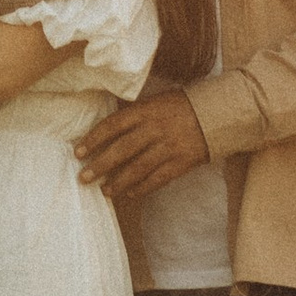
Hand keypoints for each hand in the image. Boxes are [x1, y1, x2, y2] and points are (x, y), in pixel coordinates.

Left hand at [75, 89, 209, 201]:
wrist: (217, 114)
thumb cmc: (180, 106)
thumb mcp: (155, 101)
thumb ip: (134, 115)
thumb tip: (107, 129)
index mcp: (146, 111)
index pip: (113, 125)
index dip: (94, 139)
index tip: (78, 152)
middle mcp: (155, 129)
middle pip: (122, 149)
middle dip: (100, 165)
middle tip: (83, 177)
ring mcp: (169, 147)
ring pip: (138, 168)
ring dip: (119, 181)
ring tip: (105, 191)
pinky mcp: (181, 162)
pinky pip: (158, 179)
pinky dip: (143, 187)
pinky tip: (130, 193)